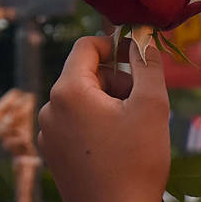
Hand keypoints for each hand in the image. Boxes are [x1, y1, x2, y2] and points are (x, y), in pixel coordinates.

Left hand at [37, 35, 169, 201]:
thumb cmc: (135, 162)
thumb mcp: (152, 104)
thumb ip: (147, 64)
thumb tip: (142, 39)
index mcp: (69, 92)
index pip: (87, 46)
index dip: (115, 45)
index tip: (138, 59)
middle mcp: (50, 109)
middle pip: (87, 73)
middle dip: (117, 80)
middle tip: (142, 104)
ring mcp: (48, 133)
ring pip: (83, 98)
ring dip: (109, 103)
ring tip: (132, 129)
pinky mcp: (53, 153)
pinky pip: (76, 122)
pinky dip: (97, 123)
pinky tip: (116, 146)